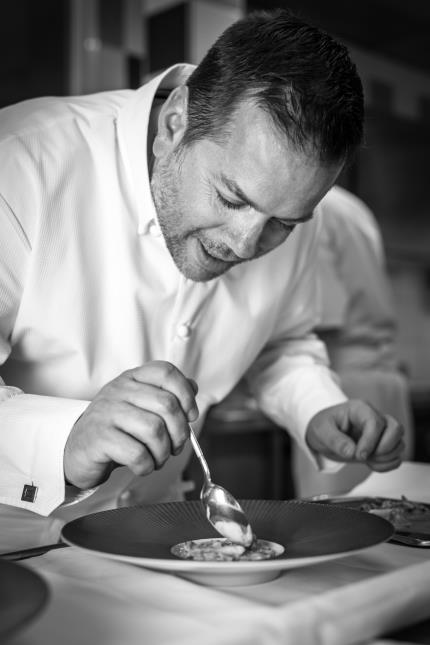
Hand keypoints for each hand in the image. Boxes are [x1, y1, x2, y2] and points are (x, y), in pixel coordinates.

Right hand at [64, 361, 198, 489]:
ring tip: (158, 459)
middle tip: (175, 447)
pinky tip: (143, 466)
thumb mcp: (139, 406)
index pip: (166, 372)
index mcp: (131, 379)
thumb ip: (165, 394)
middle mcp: (119, 391)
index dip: (186, 394)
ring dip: (163, 452)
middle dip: (180, 432)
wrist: (76, 450)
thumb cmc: (115, 430)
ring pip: (155, 430)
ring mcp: (107, 413)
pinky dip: (147, 465)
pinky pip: (137, 453)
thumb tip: (193, 387)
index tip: (190, 415)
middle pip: (167, 404)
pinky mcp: (99, 438)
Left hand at [305, 400, 404, 471]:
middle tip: (365, 456)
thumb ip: (336, 441)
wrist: (324, 433)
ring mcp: (381, 431)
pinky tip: (371, 464)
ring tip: (366, 460)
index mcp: (359, 409)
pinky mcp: (382, 444)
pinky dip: (387, 464)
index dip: (370, 441)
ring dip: (386, 457)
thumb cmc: (323, 426)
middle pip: (396, 428)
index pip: (376, 422)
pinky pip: (396, 456)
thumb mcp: (321, 431)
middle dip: (384, 448)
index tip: (358, 455)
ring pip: (399, 442)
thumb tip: (352, 452)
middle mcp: (374, 417)